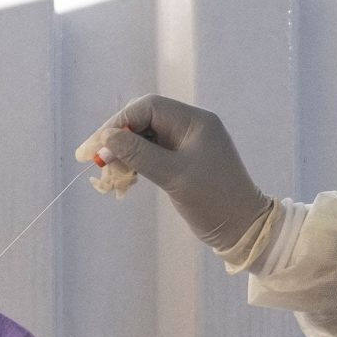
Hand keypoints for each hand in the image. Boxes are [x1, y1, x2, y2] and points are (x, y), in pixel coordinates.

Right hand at [84, 96, 271, 253]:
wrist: (243, 229)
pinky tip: (122, 180)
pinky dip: (135, 165)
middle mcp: (191, 127)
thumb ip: (139, 154)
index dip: (118, 122)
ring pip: (145, 139)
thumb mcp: (173, 176)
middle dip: (117, 139)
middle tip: (93, 160)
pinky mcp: (182, 163)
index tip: (97, 146)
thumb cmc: (214, 200)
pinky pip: (151, 155)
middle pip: (143, 120)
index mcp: (195, 121)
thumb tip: (106, 138)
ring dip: (124, 154)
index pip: (148, 107)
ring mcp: (186, 145)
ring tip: (106, 175)